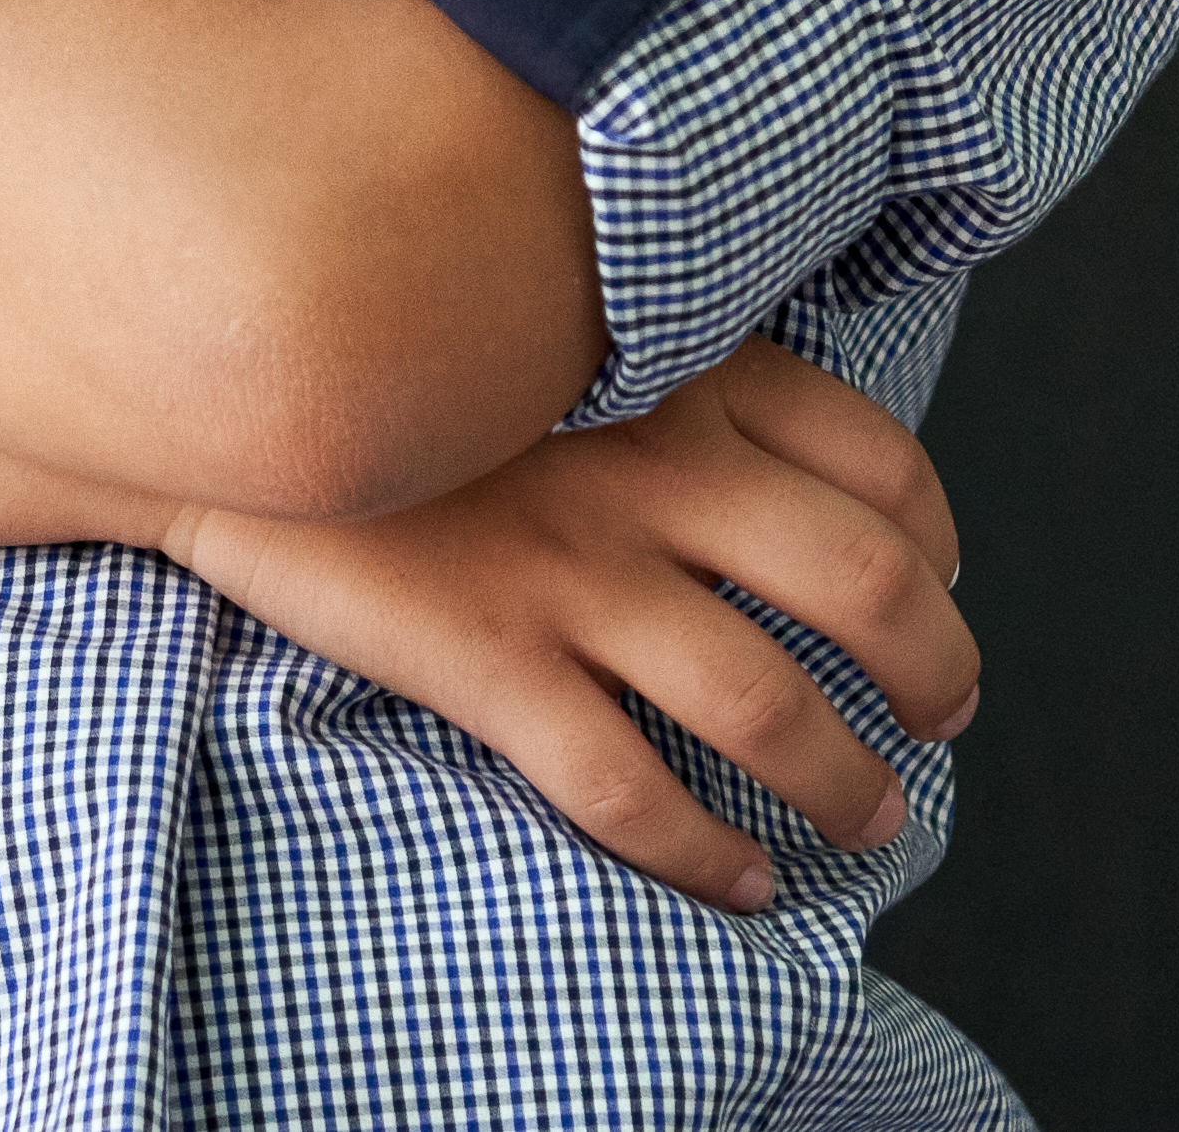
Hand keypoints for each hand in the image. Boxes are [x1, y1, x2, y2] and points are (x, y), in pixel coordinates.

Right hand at [152, 338, 976, 913]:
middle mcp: (656, 469)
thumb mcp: (559, 295)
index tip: (937, 581)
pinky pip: (629, 787)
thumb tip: (759, 410)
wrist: (233, 363)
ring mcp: (574, 570)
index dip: (934, 538)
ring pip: (767, 706)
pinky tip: (742, 881)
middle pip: (864, 587)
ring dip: (848, 780)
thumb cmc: (408, 331)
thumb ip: (662, 340)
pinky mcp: (490, 657)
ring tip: (874, 817)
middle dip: (934, 671)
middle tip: (945, 715)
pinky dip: (706, 854)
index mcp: (685, 369)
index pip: (878, 461)